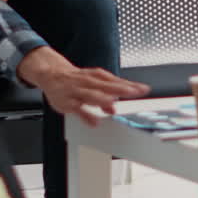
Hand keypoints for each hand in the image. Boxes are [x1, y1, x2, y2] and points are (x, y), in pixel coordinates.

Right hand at [17, 47, 149, 125]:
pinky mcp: (67, 102)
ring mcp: (78, 91)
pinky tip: (94, 122)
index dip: (131, 85)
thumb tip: (115, 107)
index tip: (144, 89)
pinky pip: (77, 109)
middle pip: (108, 86)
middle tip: (135, 92)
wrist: (53, 75)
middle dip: (122, 89)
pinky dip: (86, 115)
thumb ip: (106, 94)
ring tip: (114, 104)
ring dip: (103, 99)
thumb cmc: (77, 80)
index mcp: (98, 77)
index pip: (117, 81)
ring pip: (92, 94)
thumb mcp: (93, 84)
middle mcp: (89, 82)